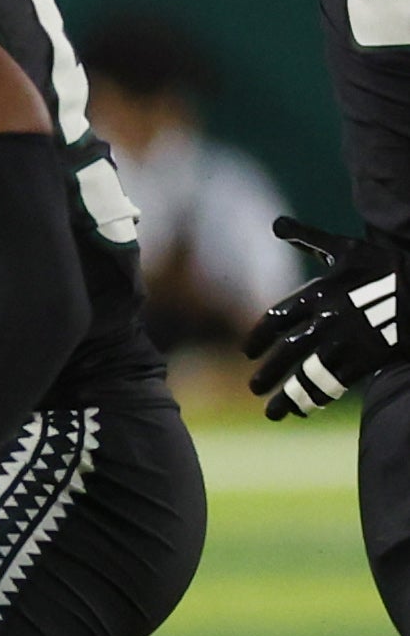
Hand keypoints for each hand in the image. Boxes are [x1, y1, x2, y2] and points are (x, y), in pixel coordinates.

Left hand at [246, 217, 407, 417]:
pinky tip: (306, 409)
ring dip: (287, 394)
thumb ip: (310, 239)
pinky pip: (337, 383)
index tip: (247, 353)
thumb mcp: (348, 247)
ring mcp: (349, 340)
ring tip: (272, 411)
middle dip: (268, 372)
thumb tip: (276, 223)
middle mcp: (328, 318)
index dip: (258, 338)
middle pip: (287, 351)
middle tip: (253, 388)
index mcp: (318, 292)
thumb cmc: (388, 266)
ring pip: (308, 373)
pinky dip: (318, 397)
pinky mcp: (370, 358)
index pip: (276, 319)